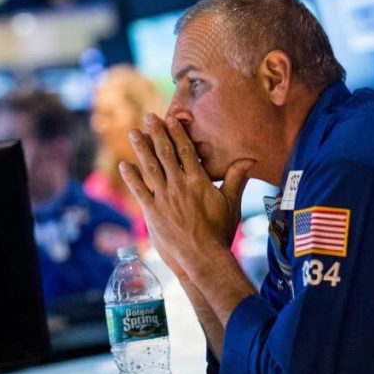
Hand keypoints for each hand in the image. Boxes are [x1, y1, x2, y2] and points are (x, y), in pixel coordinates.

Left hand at [118, 113, 253, 277]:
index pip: (185, 151)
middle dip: (156, 133)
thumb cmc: (220, 232)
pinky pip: (139, 191)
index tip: (170, 118)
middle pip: (165, 154)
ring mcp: (164, 198)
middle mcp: (179, 185)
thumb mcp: (231, 204)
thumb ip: (237, 179)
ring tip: (133, 133)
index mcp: (198, 181)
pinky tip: (124, 165)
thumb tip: (250, 160)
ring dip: (141, 149)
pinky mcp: (152, 212)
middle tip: (148, 116)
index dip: (177, 133)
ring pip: (150, 168)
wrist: (203, 257)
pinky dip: (131, 177)